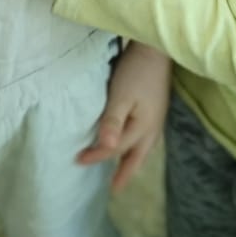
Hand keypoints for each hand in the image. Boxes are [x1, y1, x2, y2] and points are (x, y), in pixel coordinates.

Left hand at [78, 42, 170, 192]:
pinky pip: (147, 136)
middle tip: (115, 188)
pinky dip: (138, 145)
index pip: (115, 148)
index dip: (96, 155)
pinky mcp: (158, 107)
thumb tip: (106, 148)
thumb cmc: (137, 71)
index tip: (77, 160)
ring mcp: (158, 118)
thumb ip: (113, 121)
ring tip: (124, 168)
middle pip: (138, 157)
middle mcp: (153, 127)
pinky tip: (134, 140)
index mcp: (143, 128)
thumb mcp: (121, 95)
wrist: (158, 47)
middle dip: (126, 173)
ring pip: (144, 147)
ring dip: (133, 160)